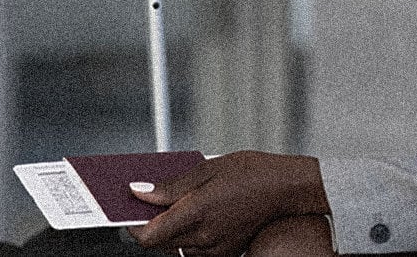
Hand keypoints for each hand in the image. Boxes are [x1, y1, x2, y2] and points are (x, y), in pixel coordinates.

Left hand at [126, 151, 328, 256]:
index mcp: (197, 213)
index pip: (148, 236)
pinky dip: (188, 233)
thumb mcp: (207, 169)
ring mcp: (216, 248)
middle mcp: (205, 237)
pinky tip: (194, 212)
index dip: (133, 225)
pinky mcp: (225, 252)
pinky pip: (194, 248)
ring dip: (170, 228)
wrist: (287, 188)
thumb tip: (139, 193)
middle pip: (159, 242)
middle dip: (150, 222)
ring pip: (176, 246)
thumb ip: (170, 186)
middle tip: (150, 200)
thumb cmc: (253, 173)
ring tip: (178, 203)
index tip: (129, 209)